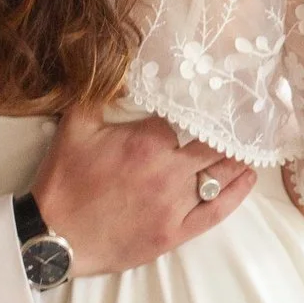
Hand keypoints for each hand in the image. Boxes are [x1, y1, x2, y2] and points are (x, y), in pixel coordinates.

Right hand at [28, 104, 256, 276]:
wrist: (52, 238)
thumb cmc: (64, 181)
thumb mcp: (75, 126)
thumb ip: (99, 92)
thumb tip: (115, 64)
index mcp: (148, 142)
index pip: (184, 117)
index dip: (194, 109)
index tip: (207, 99)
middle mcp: (168, 171)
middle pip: (213, 145)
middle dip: (227, 132)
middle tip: (246, 118)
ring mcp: (174, 205)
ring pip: (219, 175)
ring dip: (237, 159)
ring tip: (251, 144)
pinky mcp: (174, 233)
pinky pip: (216, 211)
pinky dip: (236, 193)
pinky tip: (248, 177)